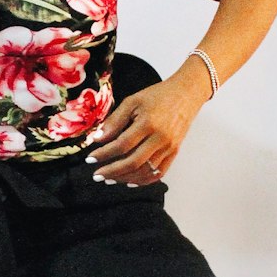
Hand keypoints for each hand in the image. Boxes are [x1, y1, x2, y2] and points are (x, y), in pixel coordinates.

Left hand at [85, 70, 208, 184]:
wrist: (185, 94)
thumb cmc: (157, 96)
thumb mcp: (132, 101)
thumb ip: (114, 121)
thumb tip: (97, 139)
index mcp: (148, 123)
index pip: (122, 145)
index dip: (104, 154)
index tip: (90, 158)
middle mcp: (160, 138)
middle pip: (133, 162)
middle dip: (112, 171)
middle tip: (97, 175)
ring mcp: (169, 147)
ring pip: (145, 171)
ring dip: (125, 178)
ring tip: (109, 179)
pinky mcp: (175, 152)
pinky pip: (159, 173)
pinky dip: (143, 181)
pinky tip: (129, 182)